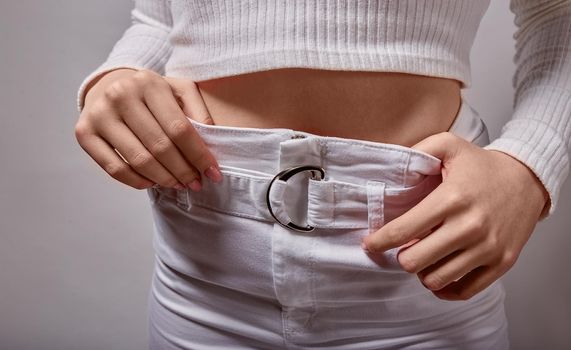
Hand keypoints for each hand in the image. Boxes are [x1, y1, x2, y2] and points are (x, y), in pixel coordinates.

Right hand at [75, 68, 221, 189]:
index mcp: (149, 82)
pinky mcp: (84, 133)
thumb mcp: (178, 90)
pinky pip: (114, 168)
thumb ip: (198, 110)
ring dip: (164, 179)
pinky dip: (137, 181)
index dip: (199, 155)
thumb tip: (212, 141)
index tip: (213, 173)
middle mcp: (120, 95)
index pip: (180, 128)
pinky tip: (152, 183)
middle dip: (183, 170)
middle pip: (160, 146)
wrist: (110, 85)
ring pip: (139, 160)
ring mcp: (99, 114)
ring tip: (178, 184)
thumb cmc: (151, 93)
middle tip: (195, 183)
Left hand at [361, 132, 548, 300]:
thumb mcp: (449, 145)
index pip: (403, 230)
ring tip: (423, 256)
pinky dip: (445, 288)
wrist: (528, 180)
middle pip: (414, 261)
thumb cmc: (483, 166)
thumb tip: (391, 166)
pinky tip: (438, 272)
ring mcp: (487, 248)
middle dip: (401, 256)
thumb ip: (417, 151)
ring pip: (436, 279)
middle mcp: (469, 227)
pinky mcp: (501, 263)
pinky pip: (464, 291)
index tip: (369, 244)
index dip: (379, 241)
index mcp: (451, 199)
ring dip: (422, 271)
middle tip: (403, 247)